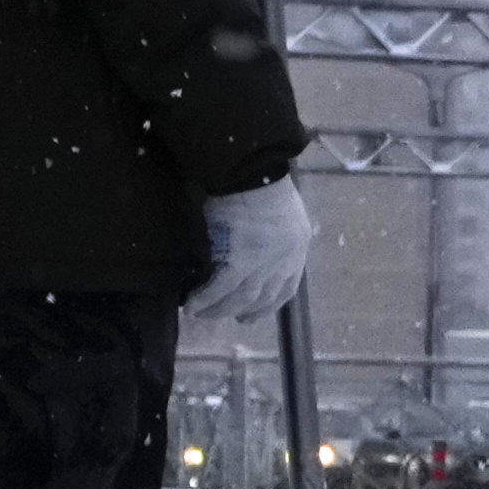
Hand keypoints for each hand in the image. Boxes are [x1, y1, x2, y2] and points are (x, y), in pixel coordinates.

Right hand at [189, 176, 314, 324]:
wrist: (253, 172)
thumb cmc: (263, 182)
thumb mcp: (282, 212)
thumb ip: (275, 233)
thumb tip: (254, 245)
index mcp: (297, 247)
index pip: (286, 287)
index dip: (268, 304)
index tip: (253, 314)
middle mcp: (285, 261)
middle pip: (263, 298)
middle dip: (242, 311)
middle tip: (224, 316)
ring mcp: (264, 264)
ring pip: (241, 299)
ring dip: (219, 310)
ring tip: (200, 313)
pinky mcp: (240, 261)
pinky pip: (219, 288)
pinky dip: (204, 299)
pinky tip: (190, 305)